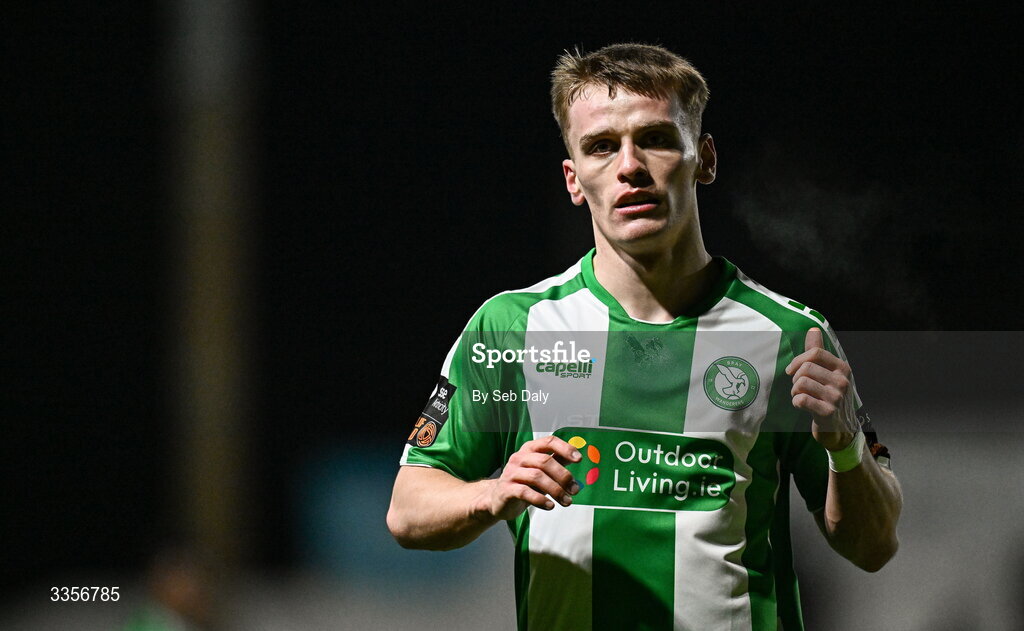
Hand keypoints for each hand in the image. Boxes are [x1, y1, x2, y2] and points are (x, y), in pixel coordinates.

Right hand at [486, 435, 581, 520]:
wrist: (498, 499)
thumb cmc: (523, 483)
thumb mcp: (541, 471)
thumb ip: (556, 463)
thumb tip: (576, 458)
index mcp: (529, 449)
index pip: (548, 442)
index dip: (565, 448)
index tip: (579, 459)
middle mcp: (519, 457)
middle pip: (545, 461)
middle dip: (563, 476)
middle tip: (574, 490)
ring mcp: (511, 473)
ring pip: (537, 477)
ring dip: (555, 490)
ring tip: (566, 501)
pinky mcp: (506, 489)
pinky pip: (525, 492)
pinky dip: (540, 500)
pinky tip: (550, 506)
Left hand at [785, 328, 859, 450]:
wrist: (840, 428)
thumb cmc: (829, 396)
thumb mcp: (827, 372)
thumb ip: (817, 351)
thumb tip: (813, 328)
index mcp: (842, 368)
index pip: (815, 353)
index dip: (798, 360)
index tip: (791, 370)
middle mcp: (842, 381)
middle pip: (805, 368)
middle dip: (795, 378)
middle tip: (798, 387)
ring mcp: (837, 397)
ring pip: (801, 383)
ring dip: (794, 391)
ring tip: (800, 396)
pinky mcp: (828, 412)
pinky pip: (801, 399)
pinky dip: (796, 402)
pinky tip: (802, 405)